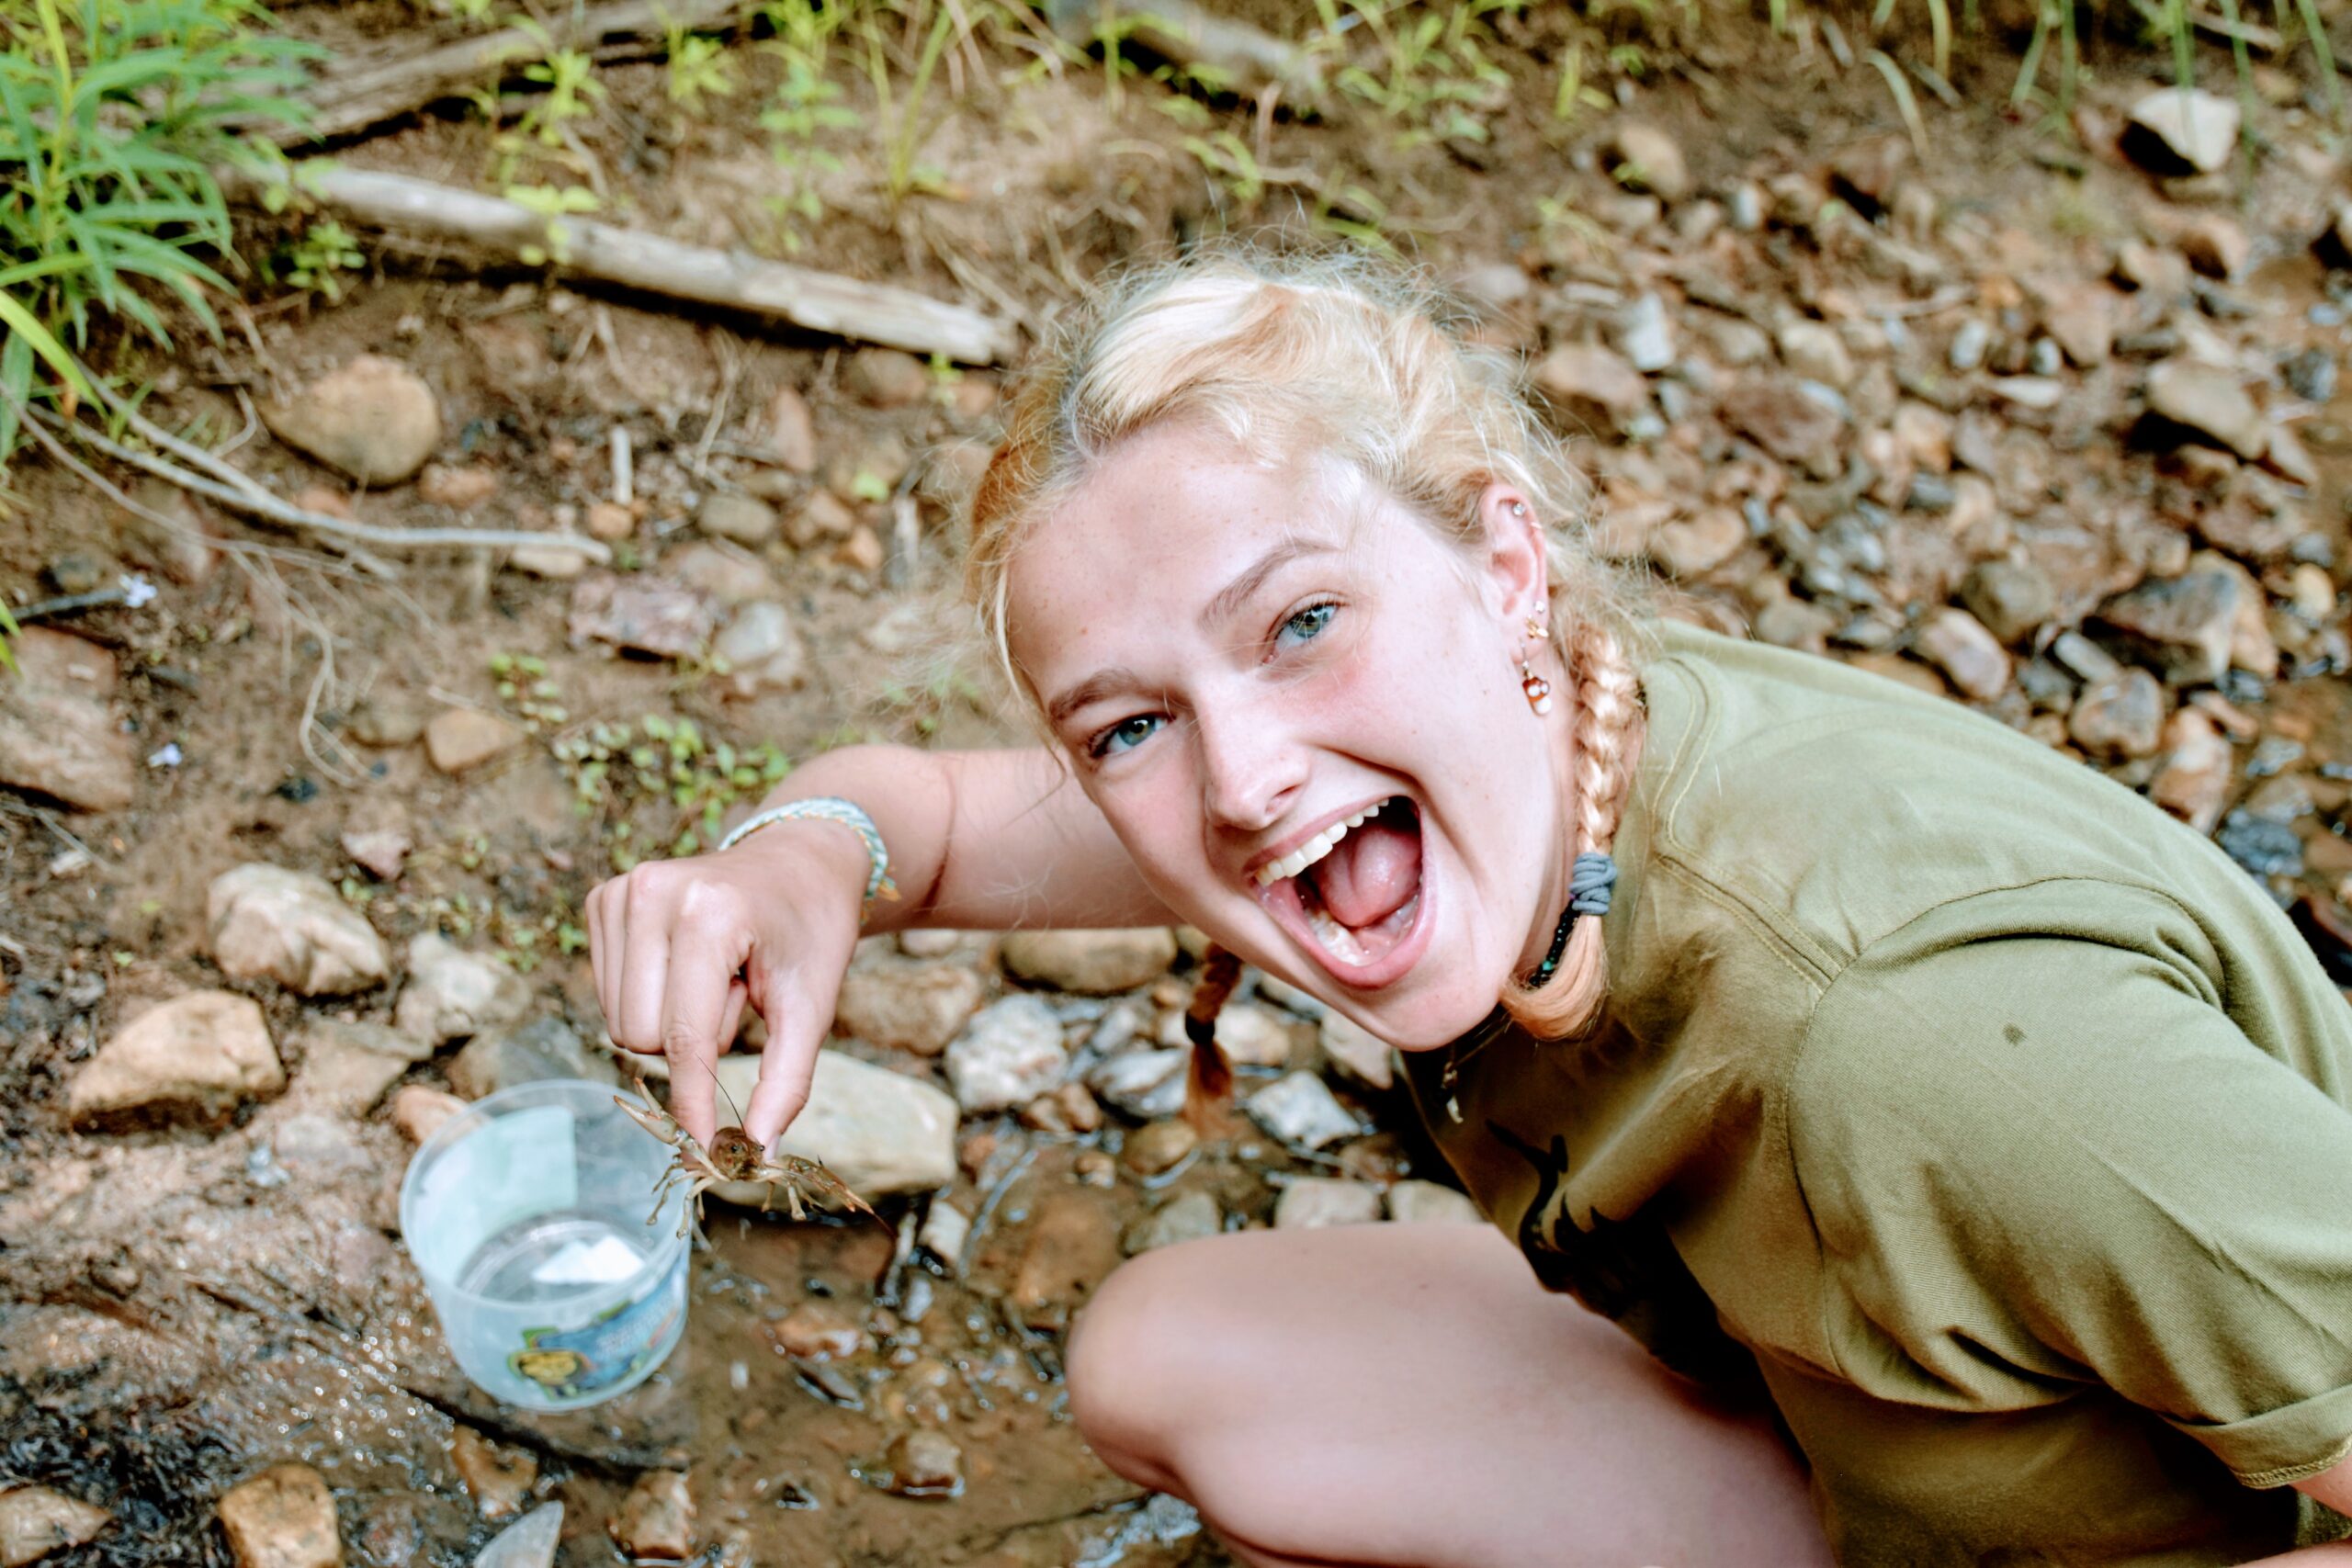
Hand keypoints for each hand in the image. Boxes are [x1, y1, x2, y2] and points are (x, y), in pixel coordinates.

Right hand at [585, 821, 867, 1147]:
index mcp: (710, 914)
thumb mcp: (813, 1007)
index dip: (693, 1100)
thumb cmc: (811, 933)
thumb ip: (786, 1081)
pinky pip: (607, 996)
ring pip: (619, 1023)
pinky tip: (688, 962)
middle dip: (692, 1042)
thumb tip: (758, 1153)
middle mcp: (651, 893)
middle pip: (641, 1038)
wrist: (800, 862)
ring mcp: (619, 891)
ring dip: (671, 1021)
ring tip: (717, 974)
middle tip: (738, 994)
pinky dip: (651, 998)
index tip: (701, 1147)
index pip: (683, 1037)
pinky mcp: (602, 898)